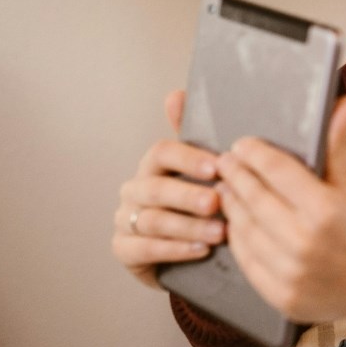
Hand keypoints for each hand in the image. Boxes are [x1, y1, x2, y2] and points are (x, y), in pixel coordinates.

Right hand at [112, 90, 225, 288]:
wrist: (187, 252)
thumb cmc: (197, 205)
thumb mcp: (202, 172)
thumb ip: (193, 136)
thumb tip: (176, 94)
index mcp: (153, 166)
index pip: (161, 152)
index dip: (187, 158)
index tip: (218, 166)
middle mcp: (134, 190)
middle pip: (155, 188)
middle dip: (188, 195)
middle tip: (217, 202)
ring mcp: (125, 220)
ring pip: (152, 220)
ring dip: (188, 226)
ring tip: (220, 232)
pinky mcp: (124, 250)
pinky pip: (145, 249)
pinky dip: (175, 250)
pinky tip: (201, 251)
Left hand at [216, 95, 345, 322]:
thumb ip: (338, 147)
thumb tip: (345, 102)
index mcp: (326, 209)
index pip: (277, 170)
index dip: (254, 154)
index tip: (242, 144)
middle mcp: (305, 241)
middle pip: (253, 198)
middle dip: (235, 176)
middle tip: (225, 162)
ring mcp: (290, 272)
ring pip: (243, 228)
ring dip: (231, 205)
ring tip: (227, 188)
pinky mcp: (279, 295)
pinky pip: (245, 259)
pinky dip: (237, 237)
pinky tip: (237, 221)